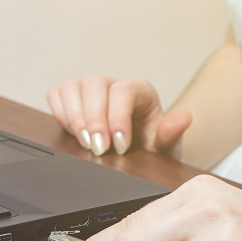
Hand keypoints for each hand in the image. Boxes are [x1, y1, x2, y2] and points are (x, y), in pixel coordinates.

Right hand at [46, 76, 191, 155]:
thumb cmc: (151, 148)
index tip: (119, 146)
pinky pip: (57, 94)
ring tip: (84, 143)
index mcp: (140, 91)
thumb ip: (172, 134)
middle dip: (93, 119)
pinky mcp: (73, 99)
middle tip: (98, 149)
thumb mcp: (166, 147)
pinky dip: (60, 112)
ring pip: (72, 86)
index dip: (117, 117)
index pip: (123, 90)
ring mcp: (91, 91)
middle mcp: (114, 85)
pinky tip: (71, 133)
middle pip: (94, 84)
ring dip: (74, 116)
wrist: (140, 155)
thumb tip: (184, 118)